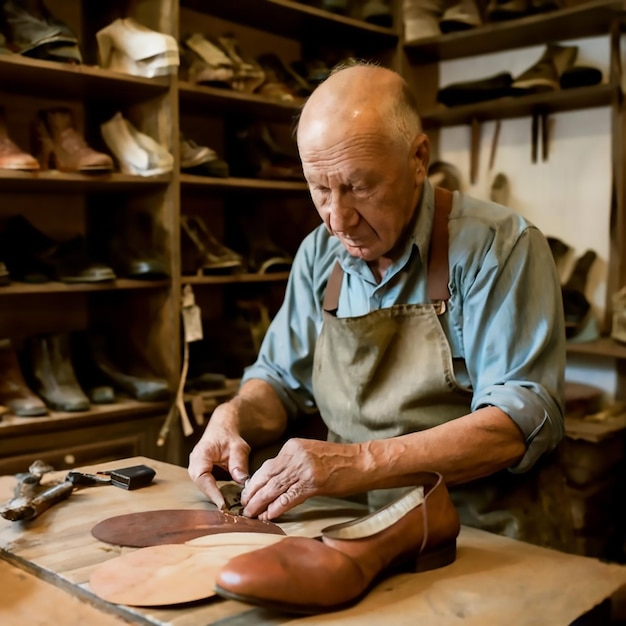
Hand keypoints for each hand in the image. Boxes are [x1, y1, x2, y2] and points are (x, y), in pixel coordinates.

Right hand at [188, 402, 250, 509]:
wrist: (222, 428)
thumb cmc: (227, 435)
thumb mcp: (238, 446)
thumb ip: (239, 462)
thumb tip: (241, 480)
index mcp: (201, 454)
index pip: (203, 478)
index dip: (212, 492)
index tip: (222, 504)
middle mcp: (195, 463)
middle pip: (201, 485)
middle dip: (213, 497)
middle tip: (227, 510)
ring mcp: (196, 468)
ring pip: (203, 487)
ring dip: (213, 496)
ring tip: (227, 507)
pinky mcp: (201, 472)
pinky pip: (206, 485)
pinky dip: (214, 492)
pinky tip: (225, 499)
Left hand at [241, 438, 359, 519]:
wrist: (362, 461)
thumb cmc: (339, 461)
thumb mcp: (310, 455)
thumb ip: (292, 464)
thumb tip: (274, 482)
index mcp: (293, 446)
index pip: (267, 466)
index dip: (254, 482)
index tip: (247, 494)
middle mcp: (295, 455)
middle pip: (267, 477)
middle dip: (253, 493)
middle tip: (243, 507)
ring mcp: (304, 468)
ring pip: (274, 488)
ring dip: (260, 503)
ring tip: (251, 514)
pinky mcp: (313, 482)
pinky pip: (289, 497)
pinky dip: (277, 507)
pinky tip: (268, 515)